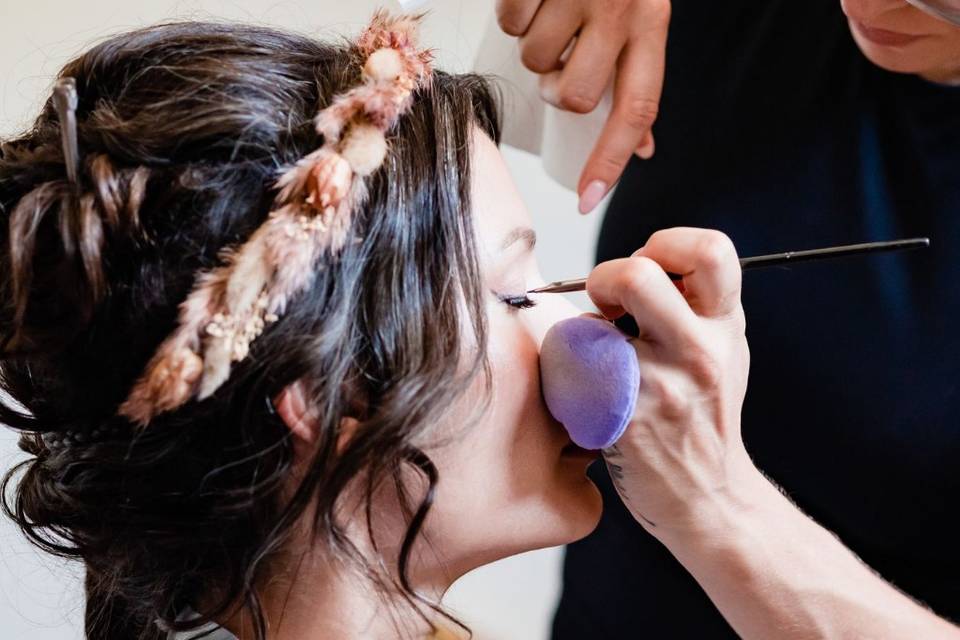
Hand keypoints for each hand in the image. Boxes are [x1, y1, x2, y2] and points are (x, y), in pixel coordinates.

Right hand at [495, 0, 670, 212]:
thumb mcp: (643, 12)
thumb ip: (639, 75)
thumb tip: (646, 146)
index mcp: (651, 22)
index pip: (636, 107)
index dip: (611, 159)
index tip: (588, 200)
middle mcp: (621, 8)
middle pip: (572, 94)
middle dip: (556, 86)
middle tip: (562, 54)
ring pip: (534, 59)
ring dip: (533, 41)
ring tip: (550, 7)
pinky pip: (510, 19)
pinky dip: (514, 9)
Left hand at [585, 228, 752, 537]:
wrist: (708, 497)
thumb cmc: (705, 416)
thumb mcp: (723, 350)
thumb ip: (695, 302)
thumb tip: (642, 258)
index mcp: (724, 326)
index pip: (709, 251)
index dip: (666, 244)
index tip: (650, 265)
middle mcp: (697, 352)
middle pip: (635, 274)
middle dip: (605, 277)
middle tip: (607, 304)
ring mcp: (659, 386)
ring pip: (589, 324)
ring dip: (585, 332)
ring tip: (601, 355)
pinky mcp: (622, 419)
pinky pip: (572, 368)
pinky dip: (570, 371)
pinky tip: (589, 390)